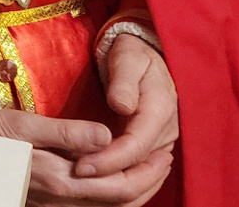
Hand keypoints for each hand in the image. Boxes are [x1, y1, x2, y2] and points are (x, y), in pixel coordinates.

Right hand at [0, 107, 170, 205]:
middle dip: (150, 181)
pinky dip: (119, 196)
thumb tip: (106, 135)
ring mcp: (58, 206)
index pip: (121, 185)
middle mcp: (63, 201)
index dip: (147, 171)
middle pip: (123, 202)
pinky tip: (122, 179)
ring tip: (151, 168)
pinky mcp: (54, 205)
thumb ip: (69, 133)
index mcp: (61, 180)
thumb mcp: (28, 125)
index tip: (162, 150)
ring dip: (137, 190)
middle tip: (165, 158)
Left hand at [73, 32, 179, 203]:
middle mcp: (165, 131)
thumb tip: (122, 105)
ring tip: (79, 184)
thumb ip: (123, 81)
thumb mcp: (127, 58)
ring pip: (141, 177)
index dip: (109, 160)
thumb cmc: (131, 54)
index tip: (81, 167)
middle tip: (73, 179)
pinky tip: (92, 184)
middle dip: (107, 178)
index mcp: (160, 108)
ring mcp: (161, 142)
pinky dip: (117, 183)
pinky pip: (138, 174)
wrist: (144, 57)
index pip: (136, 146)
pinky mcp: (153, 149)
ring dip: (111, 185)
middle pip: (139, 168)